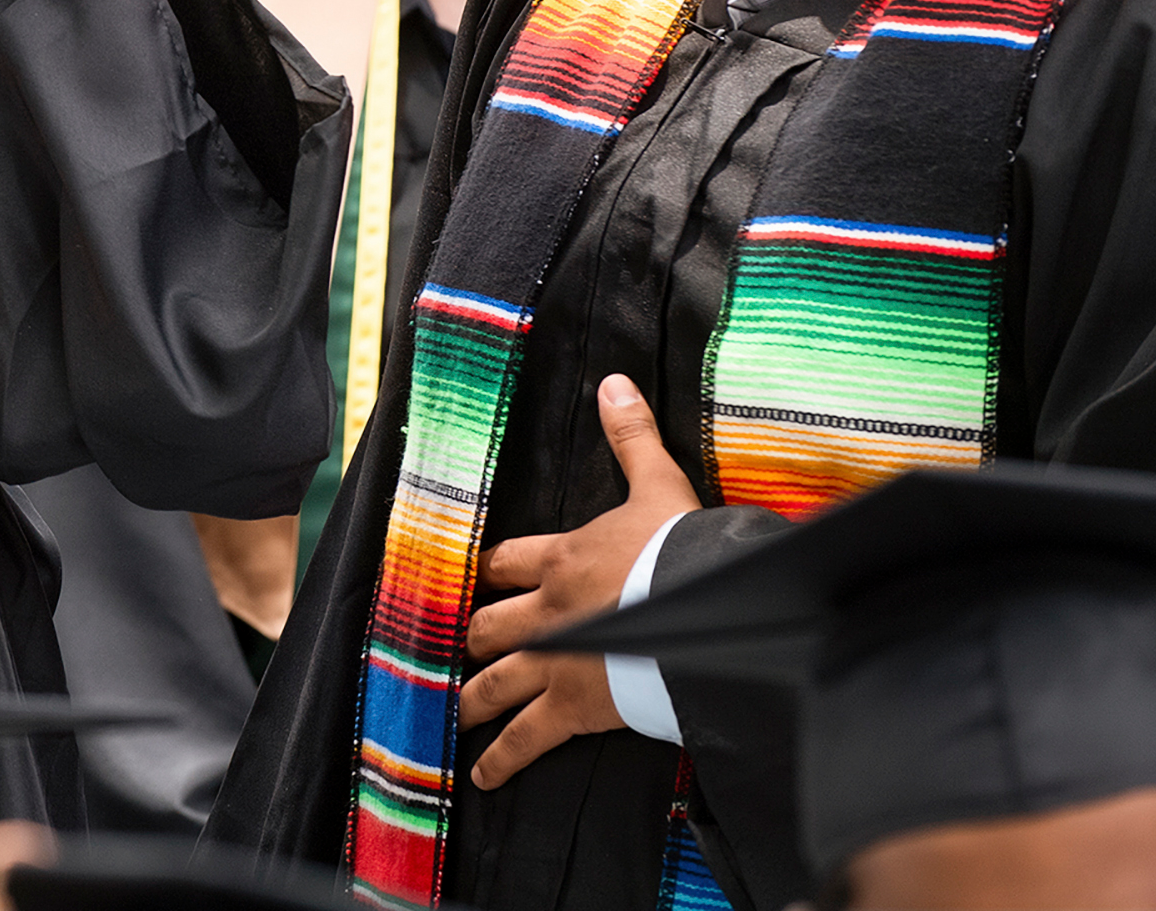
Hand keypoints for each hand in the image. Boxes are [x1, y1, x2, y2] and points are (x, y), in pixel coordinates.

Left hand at [458, 374, 700, 788]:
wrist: (705, 608)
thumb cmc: (683, 549)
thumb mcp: (659, 485)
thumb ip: (631, 436)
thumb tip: (615, 382)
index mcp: (560, 558)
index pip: (505, 561)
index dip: (488, 572)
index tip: (472, 581)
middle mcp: (545, 609)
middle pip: (489, 623)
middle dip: (472, 637)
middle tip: (458, 648)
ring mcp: (554, 659)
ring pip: (494, 679)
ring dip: (470, 696)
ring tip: (450, 713)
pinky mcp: (573, 706)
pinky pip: (526, 737)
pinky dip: (501, 758)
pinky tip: (482, 774)